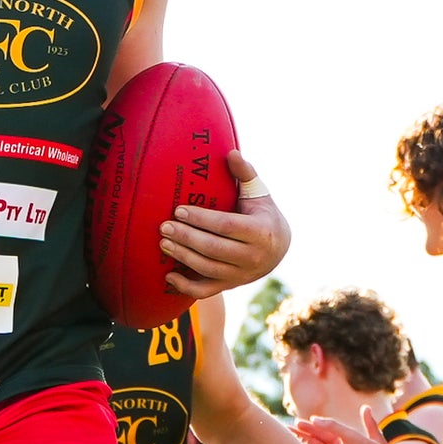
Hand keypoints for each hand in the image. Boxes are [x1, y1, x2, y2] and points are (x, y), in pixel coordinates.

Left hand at [160, 153, 288, 299]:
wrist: (278, 250)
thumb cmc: (262, 215)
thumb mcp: (259, 194)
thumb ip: (245, 174)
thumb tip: (231, 152)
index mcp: (261, 232)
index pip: (227, 226)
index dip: (201, 219)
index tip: (179, 210)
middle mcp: (253, 257)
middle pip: (214, 249)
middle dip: (187, 238)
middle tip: (164, 226)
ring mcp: (242, 275)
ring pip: (208, 269)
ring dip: (183, 257)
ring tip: (163, 243)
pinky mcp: (231, 286)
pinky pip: (206, 291)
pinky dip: (186, 287)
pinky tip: (169, 277)